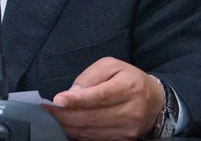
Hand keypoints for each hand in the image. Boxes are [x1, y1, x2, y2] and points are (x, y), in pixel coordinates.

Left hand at [45, 57, 163, 140]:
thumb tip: (72, 93)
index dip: (77, 100)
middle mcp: (131, 110)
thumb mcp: (111, 66)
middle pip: (93, 117)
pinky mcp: (124, 140)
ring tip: (52, 118)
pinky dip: (78, 133)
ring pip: (92, 131)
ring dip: (68, 126)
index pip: (101, 96)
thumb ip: (90, 76)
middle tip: (46, 110)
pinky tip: (67, 125)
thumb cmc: (128, 79)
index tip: (57, 100)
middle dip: (65, 115)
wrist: (154, 101)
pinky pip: (95, 139)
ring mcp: (128, 128)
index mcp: (129, 87)